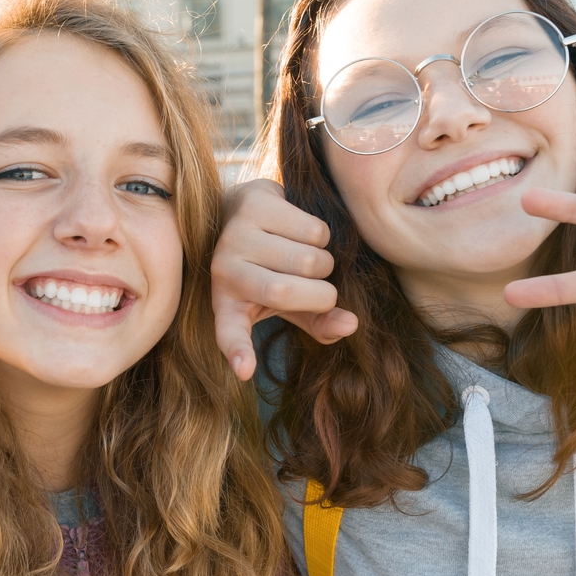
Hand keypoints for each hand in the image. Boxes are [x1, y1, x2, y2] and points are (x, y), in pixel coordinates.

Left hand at [210, 180, 358, 380]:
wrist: (241, 209)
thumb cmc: (269, 266)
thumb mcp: (289, 302)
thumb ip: (318, 321)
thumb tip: (351, 324)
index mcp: (228, 305)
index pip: (229, 333)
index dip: (239, 351)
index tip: (244, 371)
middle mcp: (224, 271)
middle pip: (287, 292)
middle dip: (322, 293)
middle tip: (320, 286)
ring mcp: (235, 235)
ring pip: (309, 259)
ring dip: (325, 261)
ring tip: (308, 256)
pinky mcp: (254, 204)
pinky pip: (313, 231)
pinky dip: (322, 235)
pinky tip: (302, 231)